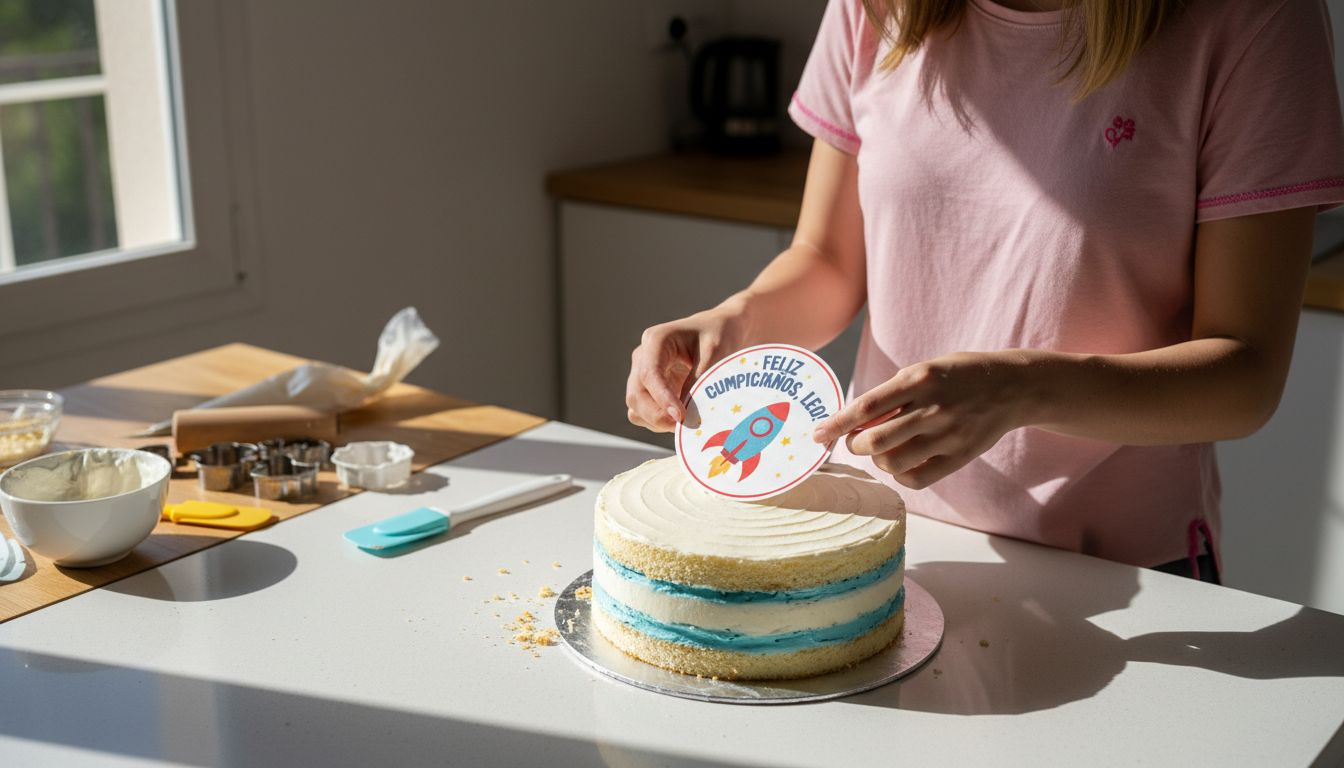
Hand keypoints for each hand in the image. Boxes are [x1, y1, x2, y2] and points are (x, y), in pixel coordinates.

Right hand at [626, 306, 746, 432]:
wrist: (720, 330)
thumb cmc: (719, 335)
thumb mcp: (716, 354)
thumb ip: (699, 382)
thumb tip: (686, 415)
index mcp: (656, 340)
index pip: (650, 374)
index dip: (662, 399)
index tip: (681, 417)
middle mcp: (643, 356)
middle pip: (636, 395)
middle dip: (658, 416)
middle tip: (687, 426)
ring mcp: (642, 374)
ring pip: (636, 408)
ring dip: (657, 421)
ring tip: (687, 421)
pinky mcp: (648, 389)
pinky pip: (643, 413)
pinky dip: (659, 422)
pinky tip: (682, 417)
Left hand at [812, 352, 1031, 488]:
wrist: (1012, 387)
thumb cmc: (957, 376)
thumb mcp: (923, 370)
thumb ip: (891, 394)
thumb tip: (854, 421)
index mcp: (918, 379)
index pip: (866, 406)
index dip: (836, 424)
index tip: (817, 435)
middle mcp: (932, 408)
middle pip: (875, 440)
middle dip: (855, 445)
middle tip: (855, 442)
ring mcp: (947, 435)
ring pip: (893, 463)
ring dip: (877, 461)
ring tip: (883, 450)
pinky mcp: (960, 456)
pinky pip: (916, 479)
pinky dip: (900, 475)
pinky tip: (903, 462)